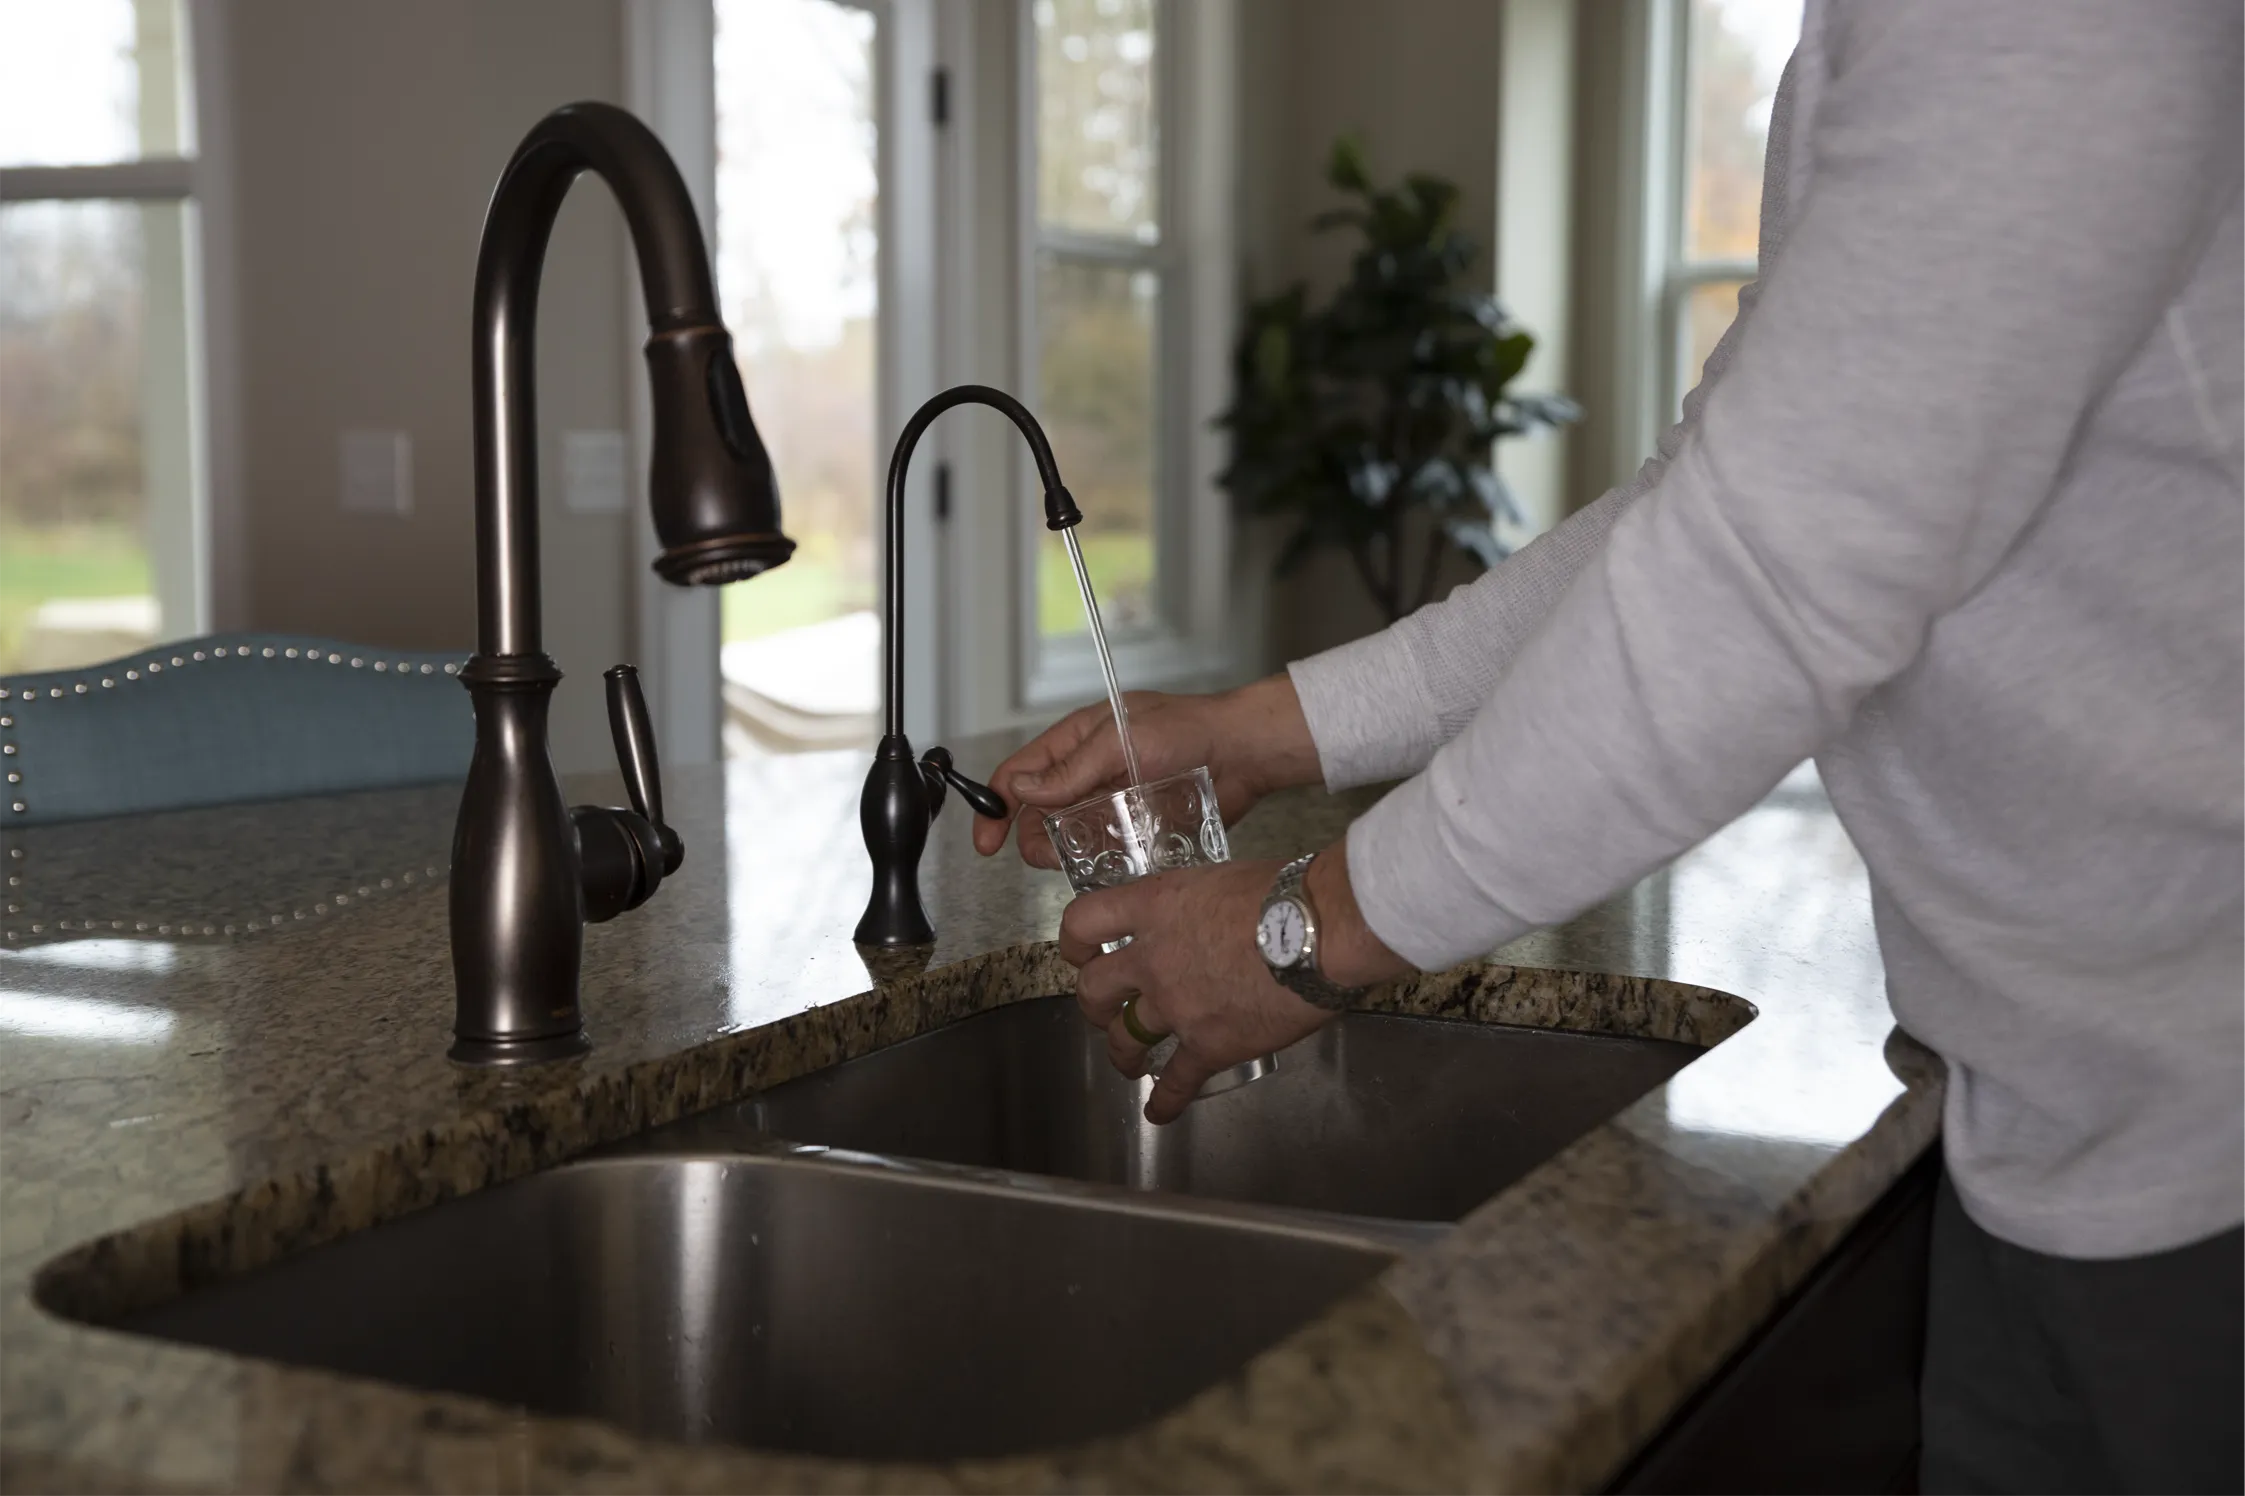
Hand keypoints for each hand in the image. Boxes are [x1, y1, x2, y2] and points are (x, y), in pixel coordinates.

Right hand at [971, 674, 1321, 867]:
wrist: (1243, 753)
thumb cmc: (1188, 730)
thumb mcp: (1120, 741)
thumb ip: (1071, 769)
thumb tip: (1023, 788)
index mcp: (1076, 742)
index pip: (1020, 773)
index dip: (996, 807)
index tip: (988, 842)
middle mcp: (1088, 773)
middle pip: (1039, 814)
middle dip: (1033, 839)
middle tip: (1048, 857)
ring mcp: (1111, 802)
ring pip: (1069, 838)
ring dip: (1066, 854)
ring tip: (1081, 861)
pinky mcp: (1135, 827)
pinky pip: (1105, 851)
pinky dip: (1098, 863)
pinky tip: (1108, 867)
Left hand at [1060, 857, 1333, 1122]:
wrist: (1318, 930)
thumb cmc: (1284, 891)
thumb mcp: (1222, 879)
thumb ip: (1200, 905)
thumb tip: (1212, 918)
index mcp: (1154, 907)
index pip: (1085, 922)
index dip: (1075, 942)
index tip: (1079, 953)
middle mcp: (1152, 959)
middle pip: (1094, 989)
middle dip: (1093, 1005)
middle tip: (1103, 1011)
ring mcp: (1176, 1006)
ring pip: (1125, 1039)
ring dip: (1122, 1055)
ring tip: (1129, 1063)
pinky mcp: (1209, 1044)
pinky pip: (1177, 1081)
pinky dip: (1165, 1100)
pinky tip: (1159, 1110)